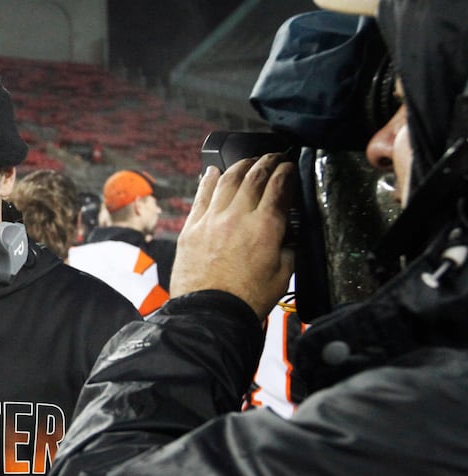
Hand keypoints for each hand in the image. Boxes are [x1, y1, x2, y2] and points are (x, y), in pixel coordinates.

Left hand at [170, 154, 295, 319]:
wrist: (210, 313)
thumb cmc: (246, 299)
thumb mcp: (283, 274)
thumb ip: (288, 247)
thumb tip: (288, 234)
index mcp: (265, 226)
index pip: (278, 186)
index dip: (285, 171)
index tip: (288, 166)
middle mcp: (237, 216)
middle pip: (253, 176)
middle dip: (265, 161)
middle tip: (272, 157)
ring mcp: (211, 219)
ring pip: (226, 180)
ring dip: (239, 165)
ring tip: (247, 161)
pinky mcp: (191, 228)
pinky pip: (200, 195)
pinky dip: (208, 179)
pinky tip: (213, 171)